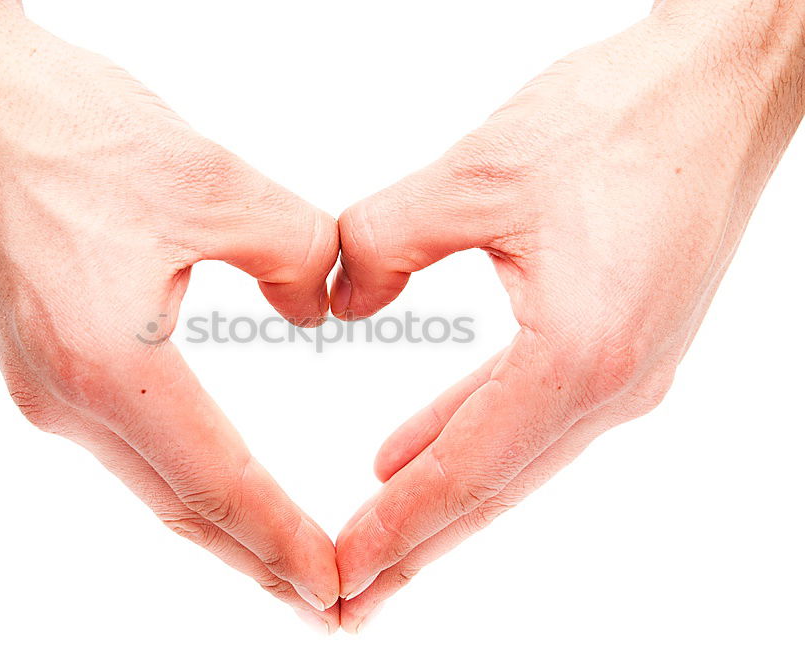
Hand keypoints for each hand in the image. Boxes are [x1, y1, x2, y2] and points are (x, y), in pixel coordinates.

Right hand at [0, 3, 340, 627]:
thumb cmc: (71, 128)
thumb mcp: (214, 183)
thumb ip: (296, 254)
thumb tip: (320, 309)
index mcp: (105, 366)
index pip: (218, 483)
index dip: (281, 542)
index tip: (336, 588)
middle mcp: (64, 397)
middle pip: (180, 506)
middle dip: (255, 560)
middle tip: (324, 603)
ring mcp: (43, 384)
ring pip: (152, 480)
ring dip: (220, 522)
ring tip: (281, 559)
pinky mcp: (39, 359)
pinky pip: (125, 442)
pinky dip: (183, 475)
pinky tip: (214, 480)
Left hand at [332, 2, 803, 629]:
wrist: (720, 84)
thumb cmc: (618, 119)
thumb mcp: (474, 174)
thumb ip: (381, 242)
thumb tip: (342, 301)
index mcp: (581, 357)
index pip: (467, 470)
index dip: (397, 527)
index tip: (338, 573)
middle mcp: (613, 385)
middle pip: (492, 489)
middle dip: (415, 547)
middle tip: (349, 603)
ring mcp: (625, 371)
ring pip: (510, 458)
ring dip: (442, 501)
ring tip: (378, 546)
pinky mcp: (620, 343)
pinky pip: (529, 414)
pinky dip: (468, 436)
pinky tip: (414, 450)